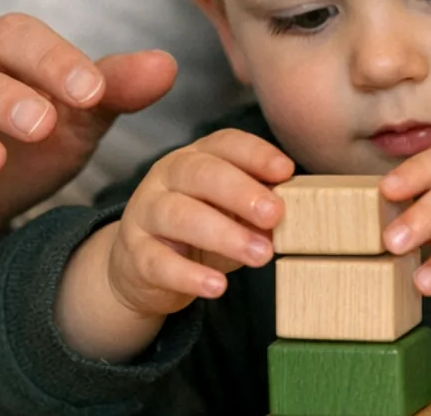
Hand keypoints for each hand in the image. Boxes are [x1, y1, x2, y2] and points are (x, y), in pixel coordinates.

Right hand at [104, 129, 292, 309]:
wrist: (141, 268)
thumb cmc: (200, 230)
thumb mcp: (231, 212)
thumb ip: (258, 207)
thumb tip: (295, 214)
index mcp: (197, 157)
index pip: (225, 144)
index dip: (256, 154)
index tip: (286, 171)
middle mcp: (167, 177)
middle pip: (201, 173)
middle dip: (241, 192)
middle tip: (275, 214)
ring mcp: (146, 213)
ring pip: (179, 215)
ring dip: (224, 234)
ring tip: (260, 255)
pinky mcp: (135, 254)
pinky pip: (159, 262)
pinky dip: (189, 275)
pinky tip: (217, 286)